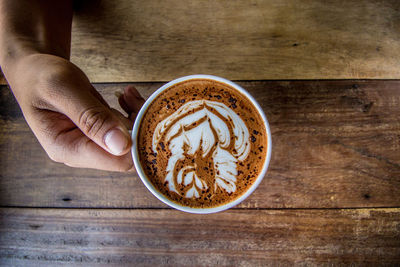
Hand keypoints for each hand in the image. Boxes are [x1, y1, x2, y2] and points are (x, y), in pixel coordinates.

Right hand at [9, 53, 144, 170]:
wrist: (34, 72)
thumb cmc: (42, 77)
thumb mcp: (64, 90)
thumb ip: (91, 117)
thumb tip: (121, 145)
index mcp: (68, 149)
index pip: (118, 161)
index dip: (137, 140)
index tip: (141, 113)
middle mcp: (82, 153)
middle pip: (128, 153)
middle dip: (139, 125)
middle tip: (133, 97)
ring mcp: (92, 145)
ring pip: (131, 140)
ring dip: (136, 115)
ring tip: (128, 93)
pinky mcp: (100, 135)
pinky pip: (126, 130)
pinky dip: (131, 113)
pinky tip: (125, 97)